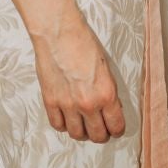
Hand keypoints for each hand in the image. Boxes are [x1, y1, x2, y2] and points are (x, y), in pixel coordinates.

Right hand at [32, 18, 125, 143]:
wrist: (59, 32)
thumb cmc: (84, 43)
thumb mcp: (105, 67)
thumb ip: (107, 90)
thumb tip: (110, 106)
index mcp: (106, 93)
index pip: (116, 126)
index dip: (117, 129)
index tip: (115, 128)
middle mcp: (88, 104)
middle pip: (97, 135)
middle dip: (101, 134)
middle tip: (101, 129)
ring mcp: (67, 105)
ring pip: (77, 134)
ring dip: (82, 132)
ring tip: (83, 124)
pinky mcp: (50, 101)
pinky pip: (58, 125)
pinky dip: (64, 124)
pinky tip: (67, 118)